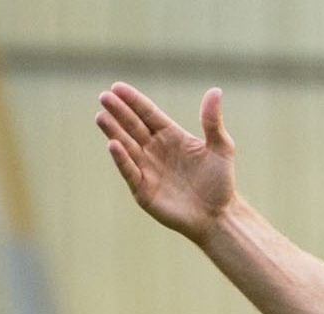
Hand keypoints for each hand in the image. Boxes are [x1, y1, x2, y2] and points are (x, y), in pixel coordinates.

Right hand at [96, 83, 235, 242]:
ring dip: (114, 131)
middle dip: (119, 112)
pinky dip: (122, 159)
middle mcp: (155, 150)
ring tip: (102, 116)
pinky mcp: (143, 189)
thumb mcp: (221, 148)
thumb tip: (216, 91)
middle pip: (133, 127)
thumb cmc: (220, 182)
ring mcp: (147, 169)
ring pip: (127, 146)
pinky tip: (113, 144)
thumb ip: (213, 122)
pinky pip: (130, 171)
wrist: (218, 215)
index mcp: (171, 136)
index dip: (134, 101)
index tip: (117, 87)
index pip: (148, 114)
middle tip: (105, 96)